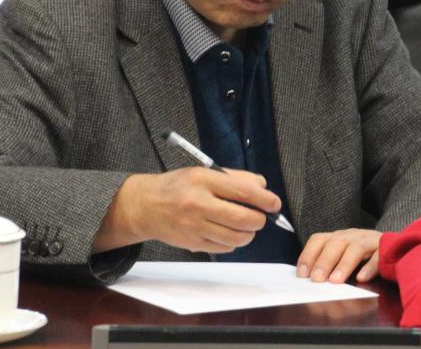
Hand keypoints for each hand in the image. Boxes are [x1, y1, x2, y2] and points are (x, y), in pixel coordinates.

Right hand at [94, 167, 280, 253]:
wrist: (146, 205)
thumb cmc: (179, 186)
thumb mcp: (205, 172)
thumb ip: (235, 178)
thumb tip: (263, 187)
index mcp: (202, 180)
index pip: (243, 191)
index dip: (264, 200)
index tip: (274, 203)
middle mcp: (198, 204)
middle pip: (242, 219)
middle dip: (259, 220)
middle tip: (261, 217)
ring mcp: (194, 226)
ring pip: (237, 238)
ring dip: (249, 233)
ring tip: (245, 225)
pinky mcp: (193, 243)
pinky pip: (225, 248)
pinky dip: (234, 242)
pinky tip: (228, 232)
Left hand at [296, 229, 381, 283]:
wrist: (400, 247)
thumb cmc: (367, 256)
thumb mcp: (345, 256)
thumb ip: (330, 264)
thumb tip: (310, 280)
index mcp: (340, 237)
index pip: (319, 239)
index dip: (308, 255)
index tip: (302, 274)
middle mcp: (353, 235)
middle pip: (337, 242)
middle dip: (324, 261)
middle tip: (316, 279)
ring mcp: (371, 240)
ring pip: (356, 247)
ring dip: (344, 264)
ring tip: (335, 280)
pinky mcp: (388, 248)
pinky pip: (379, 255)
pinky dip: (370, 267)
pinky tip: (362, 278)